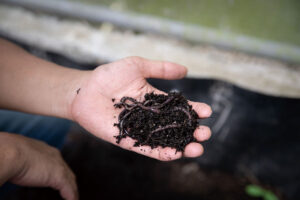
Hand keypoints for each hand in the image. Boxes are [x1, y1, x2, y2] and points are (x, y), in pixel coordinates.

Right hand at [0, 133, 76, 199]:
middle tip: (69, 189)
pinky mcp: (59, 176)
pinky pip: (69, 189)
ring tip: (73, 197)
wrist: (9, 153)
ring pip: (70, 179)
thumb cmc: (6, 153)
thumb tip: (11, 168)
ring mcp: (57, 165)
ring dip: (72, 189)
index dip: (57, 169)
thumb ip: (17, 161)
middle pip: (66, 169)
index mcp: (42, 148)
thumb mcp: (14, 156)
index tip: (57, 178)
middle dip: (68, 179)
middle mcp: (53, 155)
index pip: (55, 160)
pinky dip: (72, 196)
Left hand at [71, 57, 211, 160]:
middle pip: (175, 128)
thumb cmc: (108, 76)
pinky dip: (160, 153)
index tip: (206, 111)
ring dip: (182, 147)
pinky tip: (174, 154)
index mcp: (155, 101)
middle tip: (205, 134)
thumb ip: (161, 68)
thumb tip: (186, 70)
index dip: (193, 110)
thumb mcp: (137, 66)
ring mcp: (140, 130)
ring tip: (197, 148)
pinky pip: (146, 149)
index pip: (178, 108)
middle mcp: (151, 118)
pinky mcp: (128, 140)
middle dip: (192, 132)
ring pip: (165, 141)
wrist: (84, 90)